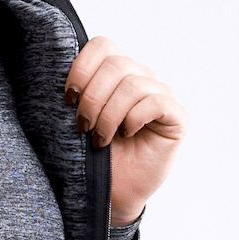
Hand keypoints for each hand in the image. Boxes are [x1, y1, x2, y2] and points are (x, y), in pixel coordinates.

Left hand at [65, 38, 185, 225]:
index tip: (69, 98)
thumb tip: (62, 77)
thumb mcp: (76, 121)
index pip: (102, 45)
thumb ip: (76, 94)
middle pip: (116, 65)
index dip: (82, 67)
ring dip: (110, 114)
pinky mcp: (176, 116)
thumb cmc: (93, 159)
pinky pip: (156, 102)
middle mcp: (140, 78)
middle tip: (83, 126)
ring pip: (134, 85)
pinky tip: (127, 135)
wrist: (111, 194)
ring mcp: (160, 95)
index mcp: (114, 74)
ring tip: (101, 139)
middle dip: (93, 97)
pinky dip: (135, 118)